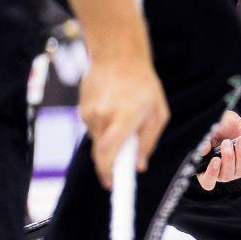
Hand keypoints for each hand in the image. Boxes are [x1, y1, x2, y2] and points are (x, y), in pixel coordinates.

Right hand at [77, 54, 169, 185]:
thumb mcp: (158, 112)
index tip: (110, 184)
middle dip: (109, 162)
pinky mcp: (82, 109)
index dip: (107, 172)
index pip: (109, 152)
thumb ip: (149, 140)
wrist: (118, 55)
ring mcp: (89, 112)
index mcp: (125, 116)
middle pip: (101, 151)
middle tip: (119, 164)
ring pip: (97, 140)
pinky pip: (92, 128)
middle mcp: (104, 115)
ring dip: (109, 139)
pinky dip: (103, 127)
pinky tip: (112, 109)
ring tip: (122, 119)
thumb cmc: (144, 84)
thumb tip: (139, 165)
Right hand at [196, 110, 240, 190]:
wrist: (229, 124)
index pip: (208, 181)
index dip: (211, 174)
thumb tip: (203, 150)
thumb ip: (204, 143)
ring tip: (240, 139)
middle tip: (226, 142)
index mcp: (206, 169)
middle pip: (226, 176)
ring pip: (240, 170)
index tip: (216, 159)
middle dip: (228, 158)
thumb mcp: (208, 134)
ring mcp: (235, 173)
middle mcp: (221, 174)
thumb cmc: (216, 131)